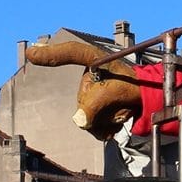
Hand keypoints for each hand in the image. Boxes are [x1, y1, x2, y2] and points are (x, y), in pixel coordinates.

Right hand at [24, 41, 144, 138]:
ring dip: (106, 120)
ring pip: (86, 117)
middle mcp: (88, 77)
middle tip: (123, 104)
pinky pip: (91, 126)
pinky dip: (106, 128)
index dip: (50, 53)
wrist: (150, 102)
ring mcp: (89, 95)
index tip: (30, 53)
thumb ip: (95, 104)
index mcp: (95, 60)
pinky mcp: (93, 111)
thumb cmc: (137, 87)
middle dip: (102, 107)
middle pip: (82, 100)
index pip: (71, 53)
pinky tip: (119, 120)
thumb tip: (79, 120)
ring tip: (123, 111)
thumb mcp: (117, 92)